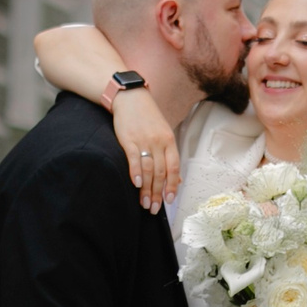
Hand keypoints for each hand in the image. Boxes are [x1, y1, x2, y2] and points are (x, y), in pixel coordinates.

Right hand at [110, 86, 180, 212]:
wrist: (130, 98)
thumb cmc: (147, 118)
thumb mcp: (163, 134)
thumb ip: (169, 156)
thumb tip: (177, 180)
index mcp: (169, 141)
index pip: (174, 167)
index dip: (172, 186)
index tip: (169, 200)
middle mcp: (159, 142)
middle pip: (161, 172)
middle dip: (158, 193)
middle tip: (154, 209)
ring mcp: (144, 141)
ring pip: (149, 170)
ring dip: (147, 189)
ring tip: (144, 203)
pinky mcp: (129, 139)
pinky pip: (134, 159)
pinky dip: (136, 172)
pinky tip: (136, 184)